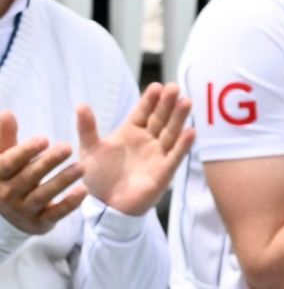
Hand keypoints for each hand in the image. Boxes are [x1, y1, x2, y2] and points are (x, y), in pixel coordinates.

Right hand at [0, 112, 87, 235]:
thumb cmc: (12, 174)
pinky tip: (84, 191)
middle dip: (48, 162)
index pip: (7, 164)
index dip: (25, 152)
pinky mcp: (39, 223)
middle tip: (68, 148)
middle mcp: (7, 195)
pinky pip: (55, 214)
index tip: (45, 138)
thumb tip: (6, 113)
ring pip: (43, 195)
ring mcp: (23, 211)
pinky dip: (69, 204)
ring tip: (82, 167)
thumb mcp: (6, 156)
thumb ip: (6, 137)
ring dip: (62, 181)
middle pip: (28, 178)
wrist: (14, 212)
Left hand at [78, 83, 193, 217]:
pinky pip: (175, 155)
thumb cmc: (98, 177)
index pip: (143, 112)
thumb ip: (88, 129)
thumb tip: (81, 104)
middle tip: (174, 87)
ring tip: (186, 102)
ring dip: (179, 118)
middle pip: (160, 118)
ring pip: (171, 132)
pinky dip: (183, 144)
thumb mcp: (89, 151)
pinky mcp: (164, 171)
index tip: (156, 86)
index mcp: (131, 132)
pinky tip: (191, 132)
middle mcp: (147, 139)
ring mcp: (157, 154)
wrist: (105, 207)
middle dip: (167, 103)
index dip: (149, 100)